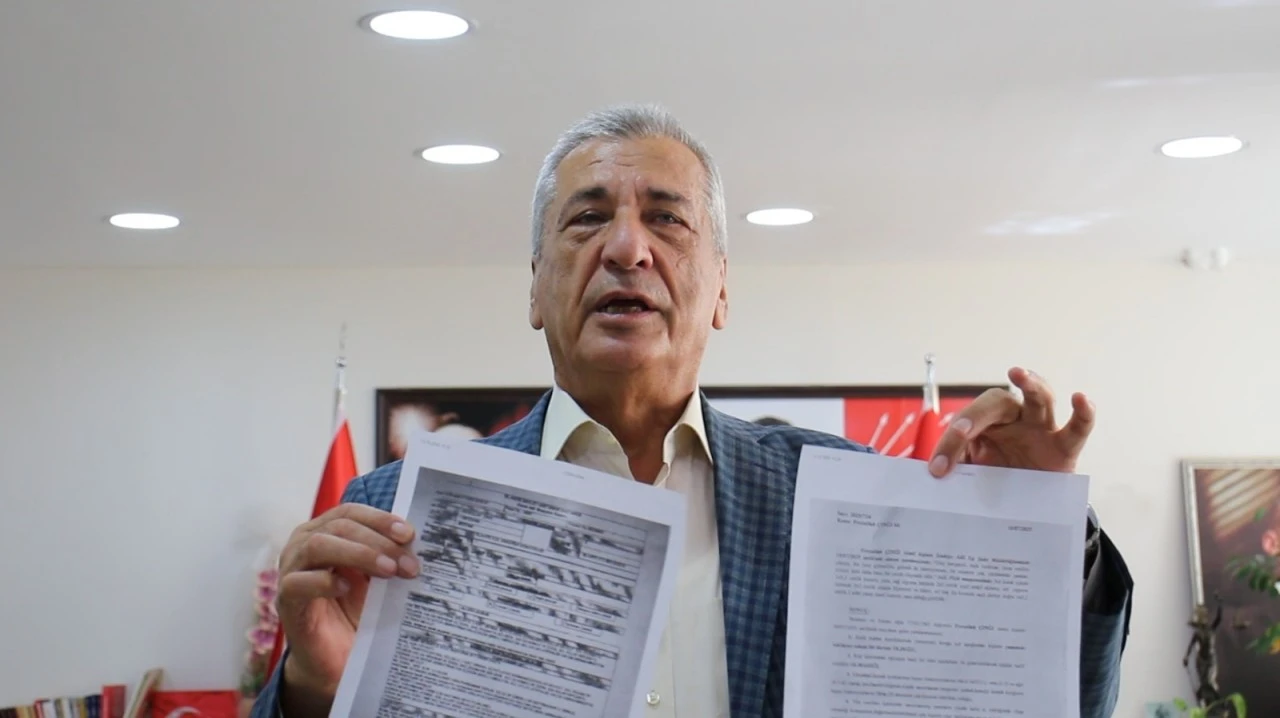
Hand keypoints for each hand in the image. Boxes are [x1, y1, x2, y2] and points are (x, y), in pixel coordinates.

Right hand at [276, 503, 420, 707]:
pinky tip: (346, 588)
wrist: (335, 658)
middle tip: (408, 563)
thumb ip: (389, 555)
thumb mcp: (376, 578)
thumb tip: (417, 541)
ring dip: (358, 554)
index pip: (350, 512)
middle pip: (339, 526)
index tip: (409, 534)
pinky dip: (324, 582)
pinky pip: (298, 583)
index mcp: (325, 531)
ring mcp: (290, 570)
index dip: (380, 519)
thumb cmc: (355, 610)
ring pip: (318, 546)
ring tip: (388, 571)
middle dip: (378, 542)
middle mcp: (302, 544)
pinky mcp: (286, 601)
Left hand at [927, 367, 1094, 477]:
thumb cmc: (996, 480)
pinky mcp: (1065, 449)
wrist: (1026, 506)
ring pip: (1040, 399)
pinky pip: (1078, 428)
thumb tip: (935, 472)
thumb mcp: (972, 475)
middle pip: (999, 401)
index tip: (938, 468)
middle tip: (962, 429)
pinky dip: (1084, 413)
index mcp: (985, 423)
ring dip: (1031, 384)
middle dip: (979, 412)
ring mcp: (1041, 430)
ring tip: (1018, 374)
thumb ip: (957, 469)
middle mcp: (1013, 419)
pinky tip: (1081, 399)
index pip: (966, 421)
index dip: (951, 442)